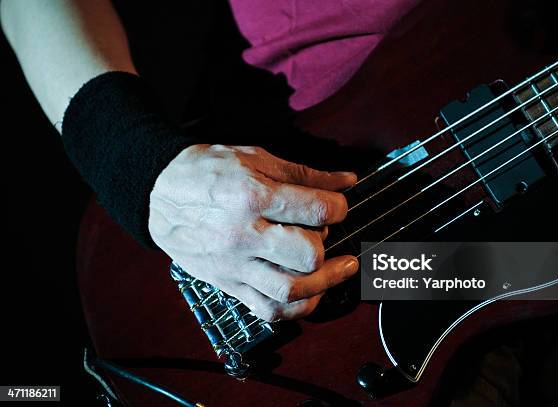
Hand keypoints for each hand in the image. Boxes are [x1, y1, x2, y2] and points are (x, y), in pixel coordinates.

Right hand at [149, 144, 358, 321]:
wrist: (157, 193)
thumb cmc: (207, 172)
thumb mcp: (256, 158)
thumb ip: (306, 174)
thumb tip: (346, 181)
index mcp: (253, 196)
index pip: (317, 211)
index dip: (339, 207)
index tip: (336, 206)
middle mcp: (244, 235)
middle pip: (308, 254)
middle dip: (327, 243)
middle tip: (322, 233)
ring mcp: (234, 264)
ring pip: (290, 290)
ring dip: (323, 282)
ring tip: (336, 269)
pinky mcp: (227, 283)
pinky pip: (268, 309)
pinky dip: (296, 308)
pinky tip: (309, 292)